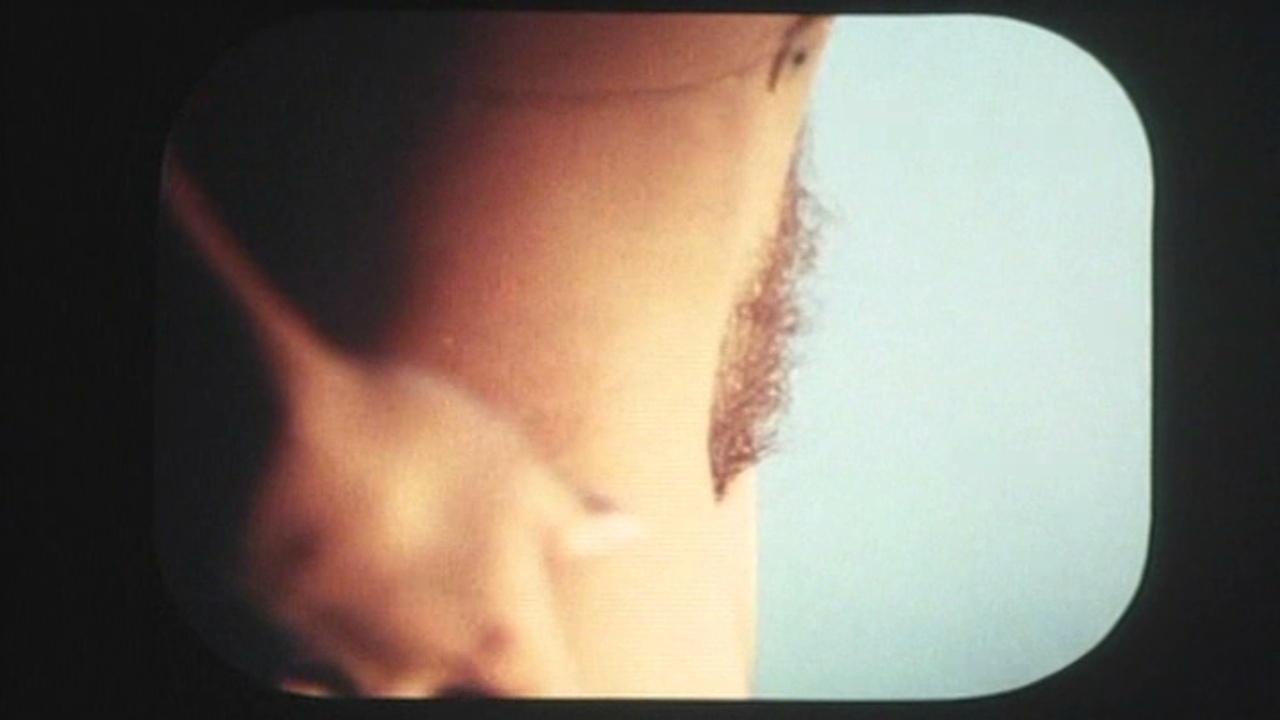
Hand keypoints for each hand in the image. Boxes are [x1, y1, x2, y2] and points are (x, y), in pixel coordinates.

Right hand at [164, 153, 643, 696]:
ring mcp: (346, 655)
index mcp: (500, 638)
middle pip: (458, 688)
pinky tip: (337, 549)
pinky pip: (323, 640)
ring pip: (387, 665)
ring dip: (395, 629)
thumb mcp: (517, 468)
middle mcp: (420, 670)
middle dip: (464, 658)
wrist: (275, 409)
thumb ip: (572, 520)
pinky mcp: (278, 628)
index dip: (549, 683)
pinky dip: (338, 613)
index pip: (550, 699)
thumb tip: (626, 529)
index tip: (542, 657)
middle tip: (451, 570)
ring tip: (390, 545)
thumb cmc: (419, 436)